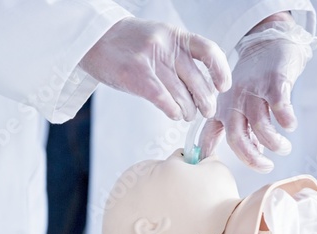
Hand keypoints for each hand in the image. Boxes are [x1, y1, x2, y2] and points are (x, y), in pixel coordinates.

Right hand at [79, 17, 231, 120]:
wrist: (94, 38)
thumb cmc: (129, 45)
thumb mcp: (160, 41)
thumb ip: (179, 58)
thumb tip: (202, 88)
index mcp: (176, 36)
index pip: (209, 51)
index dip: (220, 71)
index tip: (222, 87)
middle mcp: (166, 46)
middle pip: (197, 80)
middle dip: (205, 102)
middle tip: (205, 111)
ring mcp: (150, 59)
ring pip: (181, 95)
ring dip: (187, 111)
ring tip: (185, 114)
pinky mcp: (134, 74)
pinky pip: (162, 99)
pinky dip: (172, 111)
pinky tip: (173, 114)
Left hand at [199, 13, 316, 172]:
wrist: (267, 45)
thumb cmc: (251, 82)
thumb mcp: (235, 105)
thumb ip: (238, 129)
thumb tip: (252, 156)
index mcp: (222, 110)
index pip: (210, 135)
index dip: (208, 152)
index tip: (213, 172)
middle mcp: (234, 102)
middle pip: (235, 136)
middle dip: (250, 157)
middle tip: (266, 167)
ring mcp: (254, 91)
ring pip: (259, 124)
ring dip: (273, 142)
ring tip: (284, 148)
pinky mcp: (274, 82)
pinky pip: (279, 104)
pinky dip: (286, 119)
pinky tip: (290, 126)